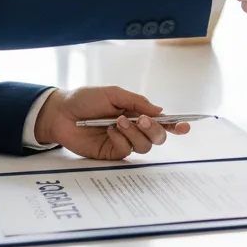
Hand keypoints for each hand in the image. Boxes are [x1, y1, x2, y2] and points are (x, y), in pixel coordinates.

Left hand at [34, 86, 190, 158]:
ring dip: (135, 133)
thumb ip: (136, 101)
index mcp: (137, 113)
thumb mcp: (113, 93)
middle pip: (157, 137)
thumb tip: (159, 111)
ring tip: (119, 121)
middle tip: (141, 119)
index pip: (161, 121)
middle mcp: (134, 129)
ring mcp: (123, 142)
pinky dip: (121, 139)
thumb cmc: (86, 99)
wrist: (61, 112)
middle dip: (154, 129)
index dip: (176, 126)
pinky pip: (125, 151)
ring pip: (144, 146)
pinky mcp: (110, 153)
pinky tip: (109, 130)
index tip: (185, 127)